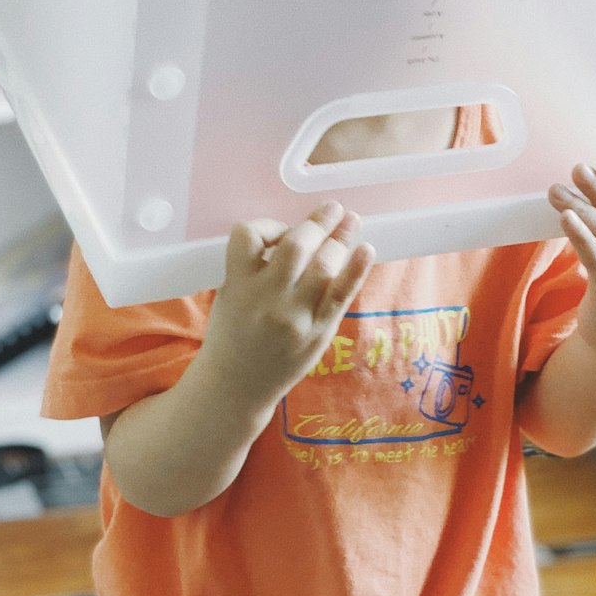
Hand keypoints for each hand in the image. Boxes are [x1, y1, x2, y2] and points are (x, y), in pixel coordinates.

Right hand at [201, 201, 374, 413]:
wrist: (236, 386)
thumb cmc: (232, 335)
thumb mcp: (230, 294)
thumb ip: (255, 265)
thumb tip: (296, 233)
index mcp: (238, 285)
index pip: (248, 235)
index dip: (266, 225)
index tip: (279, 230)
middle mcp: (267, 300)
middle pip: (297, 246)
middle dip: (317, 223)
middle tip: (332, 208)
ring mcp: (295, 318)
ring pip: (324, 266)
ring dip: (341, 238)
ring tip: (351, 221)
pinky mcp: (318, 333)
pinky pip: (342, 295)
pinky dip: (357, 268)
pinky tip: (366, 250)